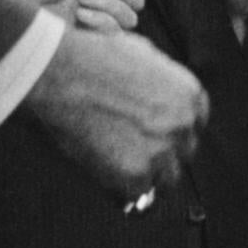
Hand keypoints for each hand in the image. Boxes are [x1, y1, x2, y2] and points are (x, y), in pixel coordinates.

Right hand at [19, 25, 204, 194]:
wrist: (53, 71)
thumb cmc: (85, 58)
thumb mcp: (140, 52)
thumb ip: (157, 77)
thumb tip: (153, 92)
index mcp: (189, 95)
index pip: (194, 125)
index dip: (172, 132)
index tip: (154, 136)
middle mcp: (183, 124)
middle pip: (183, 153)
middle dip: (161, 154)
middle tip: (129, 151)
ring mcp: (162, 150)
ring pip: (166, 179)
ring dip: (145, 177)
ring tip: (114, 165)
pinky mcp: (136, 172)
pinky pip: (138, 195)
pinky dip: (120, 189)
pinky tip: (102, 175)